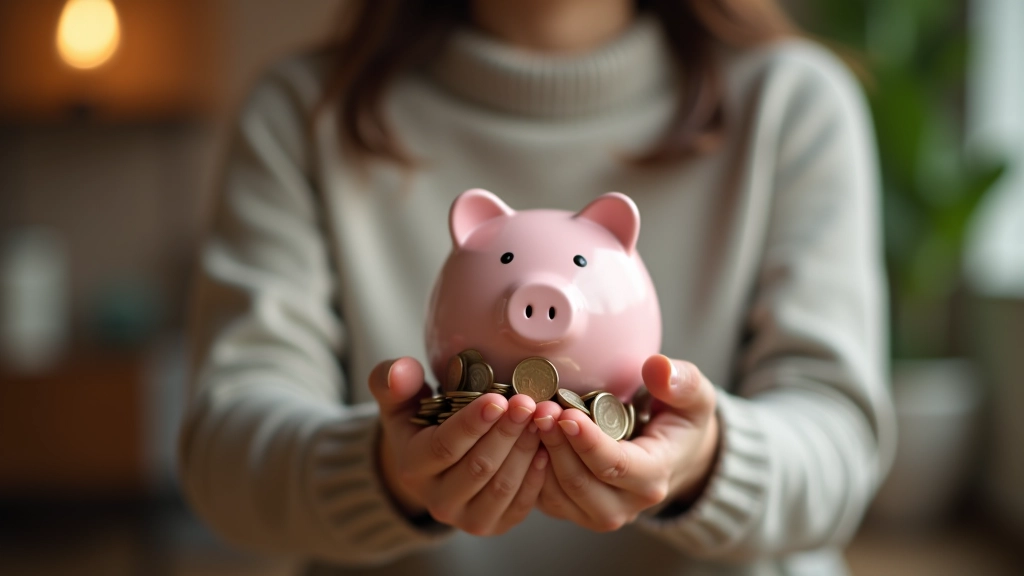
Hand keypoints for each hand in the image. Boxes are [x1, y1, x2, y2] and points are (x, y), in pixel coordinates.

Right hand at [369, 357, 548, 535]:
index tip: (498, 399)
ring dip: (524, 451)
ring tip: (540, 420)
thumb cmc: (419, 424)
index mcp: (412, 468)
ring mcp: (467, 519)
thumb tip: (399, 371)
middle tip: (528, 403)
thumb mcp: (399, 401)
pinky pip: (520, 504)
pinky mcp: (495, 525)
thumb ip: (392, 381)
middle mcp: (437, 501)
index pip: (444, 447)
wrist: (434, 468)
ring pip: (501, 486)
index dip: (473, 424)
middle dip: (506, 432)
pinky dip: (535, 476)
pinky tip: (544, 448)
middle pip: (478, 467)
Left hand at [534, 354, 718, 531]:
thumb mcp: (694, 398)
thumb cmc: (680, 424)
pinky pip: (542, 497)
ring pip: (556, 492)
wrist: (672, 457)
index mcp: (654, 477)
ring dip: (537, 454)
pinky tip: (523, 434)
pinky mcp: (571, 510)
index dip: (587, 442)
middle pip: (579, 481)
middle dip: (555, 443)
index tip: (566, 414)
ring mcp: (595, 512)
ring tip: (528, 416)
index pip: (615, 466)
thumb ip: (681, 382)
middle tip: (540, 407)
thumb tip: (657, 367)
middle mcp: (624, 505)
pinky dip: (528, 466)